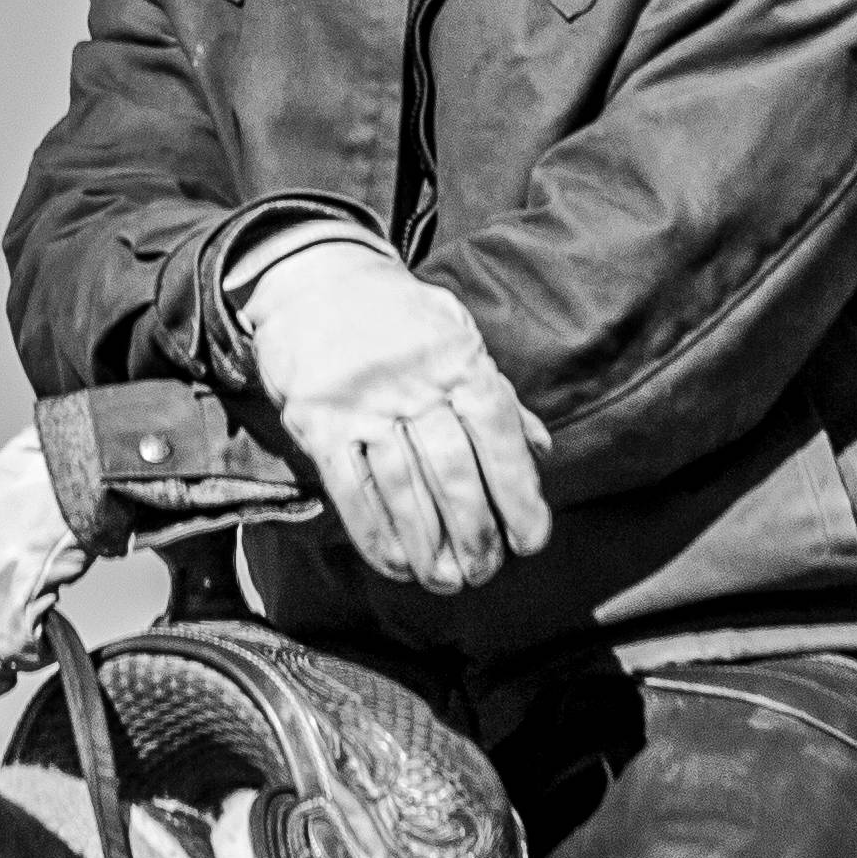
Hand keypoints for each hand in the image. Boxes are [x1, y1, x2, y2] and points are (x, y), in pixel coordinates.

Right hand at [241, 240, 550, 594]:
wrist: (314, 276)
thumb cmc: (398, 316)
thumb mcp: (457, 334)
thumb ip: (498, 394)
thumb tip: (542, 451)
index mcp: (458, 359)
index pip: (498, 434)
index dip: (519, 493)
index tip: (531, 540)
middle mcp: (413, 382)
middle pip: (452, 471)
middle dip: (474, 533)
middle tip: (485, 572)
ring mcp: (362, 403)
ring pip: (402, 488)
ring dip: (427, 545)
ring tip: (446, 581)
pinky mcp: (318, 421)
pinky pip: (351, 488)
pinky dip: (374, 535)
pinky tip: (396, 564)